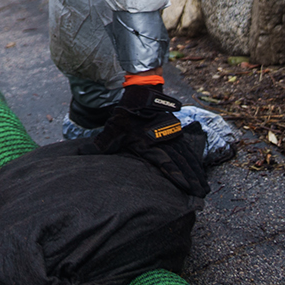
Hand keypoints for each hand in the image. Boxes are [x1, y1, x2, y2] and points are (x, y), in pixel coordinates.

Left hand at [88, 89, 208, 198]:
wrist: (141, 92)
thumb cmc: (127, 113)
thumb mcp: (113, 129)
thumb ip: (101, 144)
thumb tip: (80, 153)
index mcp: (152, 145)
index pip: (168, 165)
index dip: (179, 178)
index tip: (188, 190)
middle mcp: (165, 142)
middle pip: (182, 164)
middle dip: (192, 179)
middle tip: (202, 193)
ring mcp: (172, 136)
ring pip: (187, 157)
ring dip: (196, 171)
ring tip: (204, 185)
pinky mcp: (175, 131)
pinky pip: (186, 148)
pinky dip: (193, 158)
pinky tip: (198, 167)